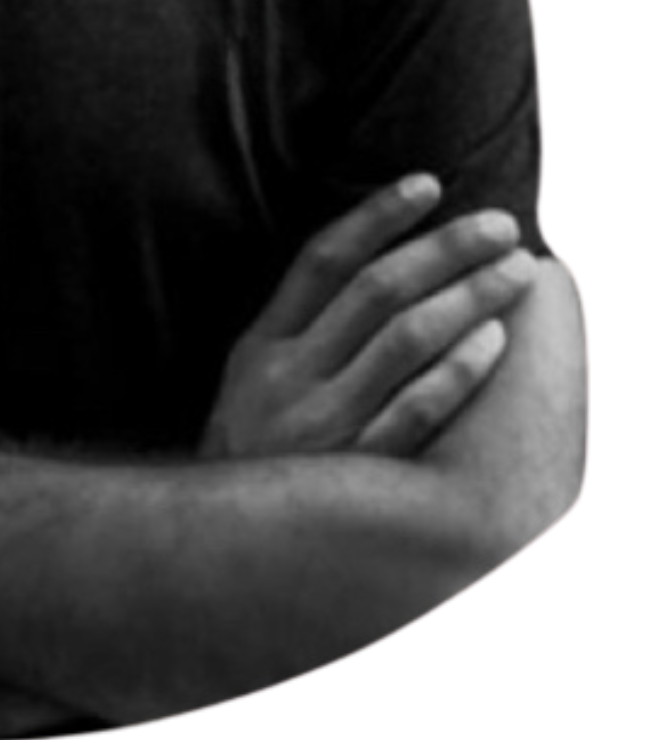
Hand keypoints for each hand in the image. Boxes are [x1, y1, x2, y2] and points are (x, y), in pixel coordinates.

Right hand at [198, 175, 536, 462]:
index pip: (323, 261)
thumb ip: (302, 327)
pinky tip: (494, 341)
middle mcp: (289, 379)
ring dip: (468, 298)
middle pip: (376, 291)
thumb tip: (378, 259)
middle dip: (444, 249)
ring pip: (404, 342)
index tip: (429, 183)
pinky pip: (416, 412)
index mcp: (262, 347)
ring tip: (515, 270)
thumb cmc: (258, 455)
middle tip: (500, 223)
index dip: (377, 217)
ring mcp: (323, 427)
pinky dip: (457, 372)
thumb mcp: (253, 381)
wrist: (223, 557)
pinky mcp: (358, 475)